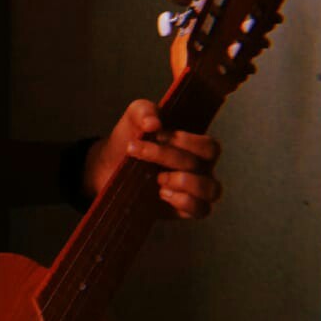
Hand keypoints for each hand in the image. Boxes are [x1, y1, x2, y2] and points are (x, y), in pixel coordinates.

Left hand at [85, 99, 221, 218]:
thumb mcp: (133, 119)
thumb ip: (144, 111)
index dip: (184, 140)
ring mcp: (194, 190)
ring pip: (212, 189)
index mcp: (194, 147)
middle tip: (142, 154)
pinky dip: (184, 202)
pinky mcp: (183, 210)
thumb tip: (154, 123)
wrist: (108, 167)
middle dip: (170, 156)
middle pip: (205, 163)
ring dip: (184, 182)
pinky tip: (162, 193)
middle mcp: (200, 168)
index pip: (208, 146)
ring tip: (159, 179)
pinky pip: (200, 210)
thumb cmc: (129, 139)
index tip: (155, 135)